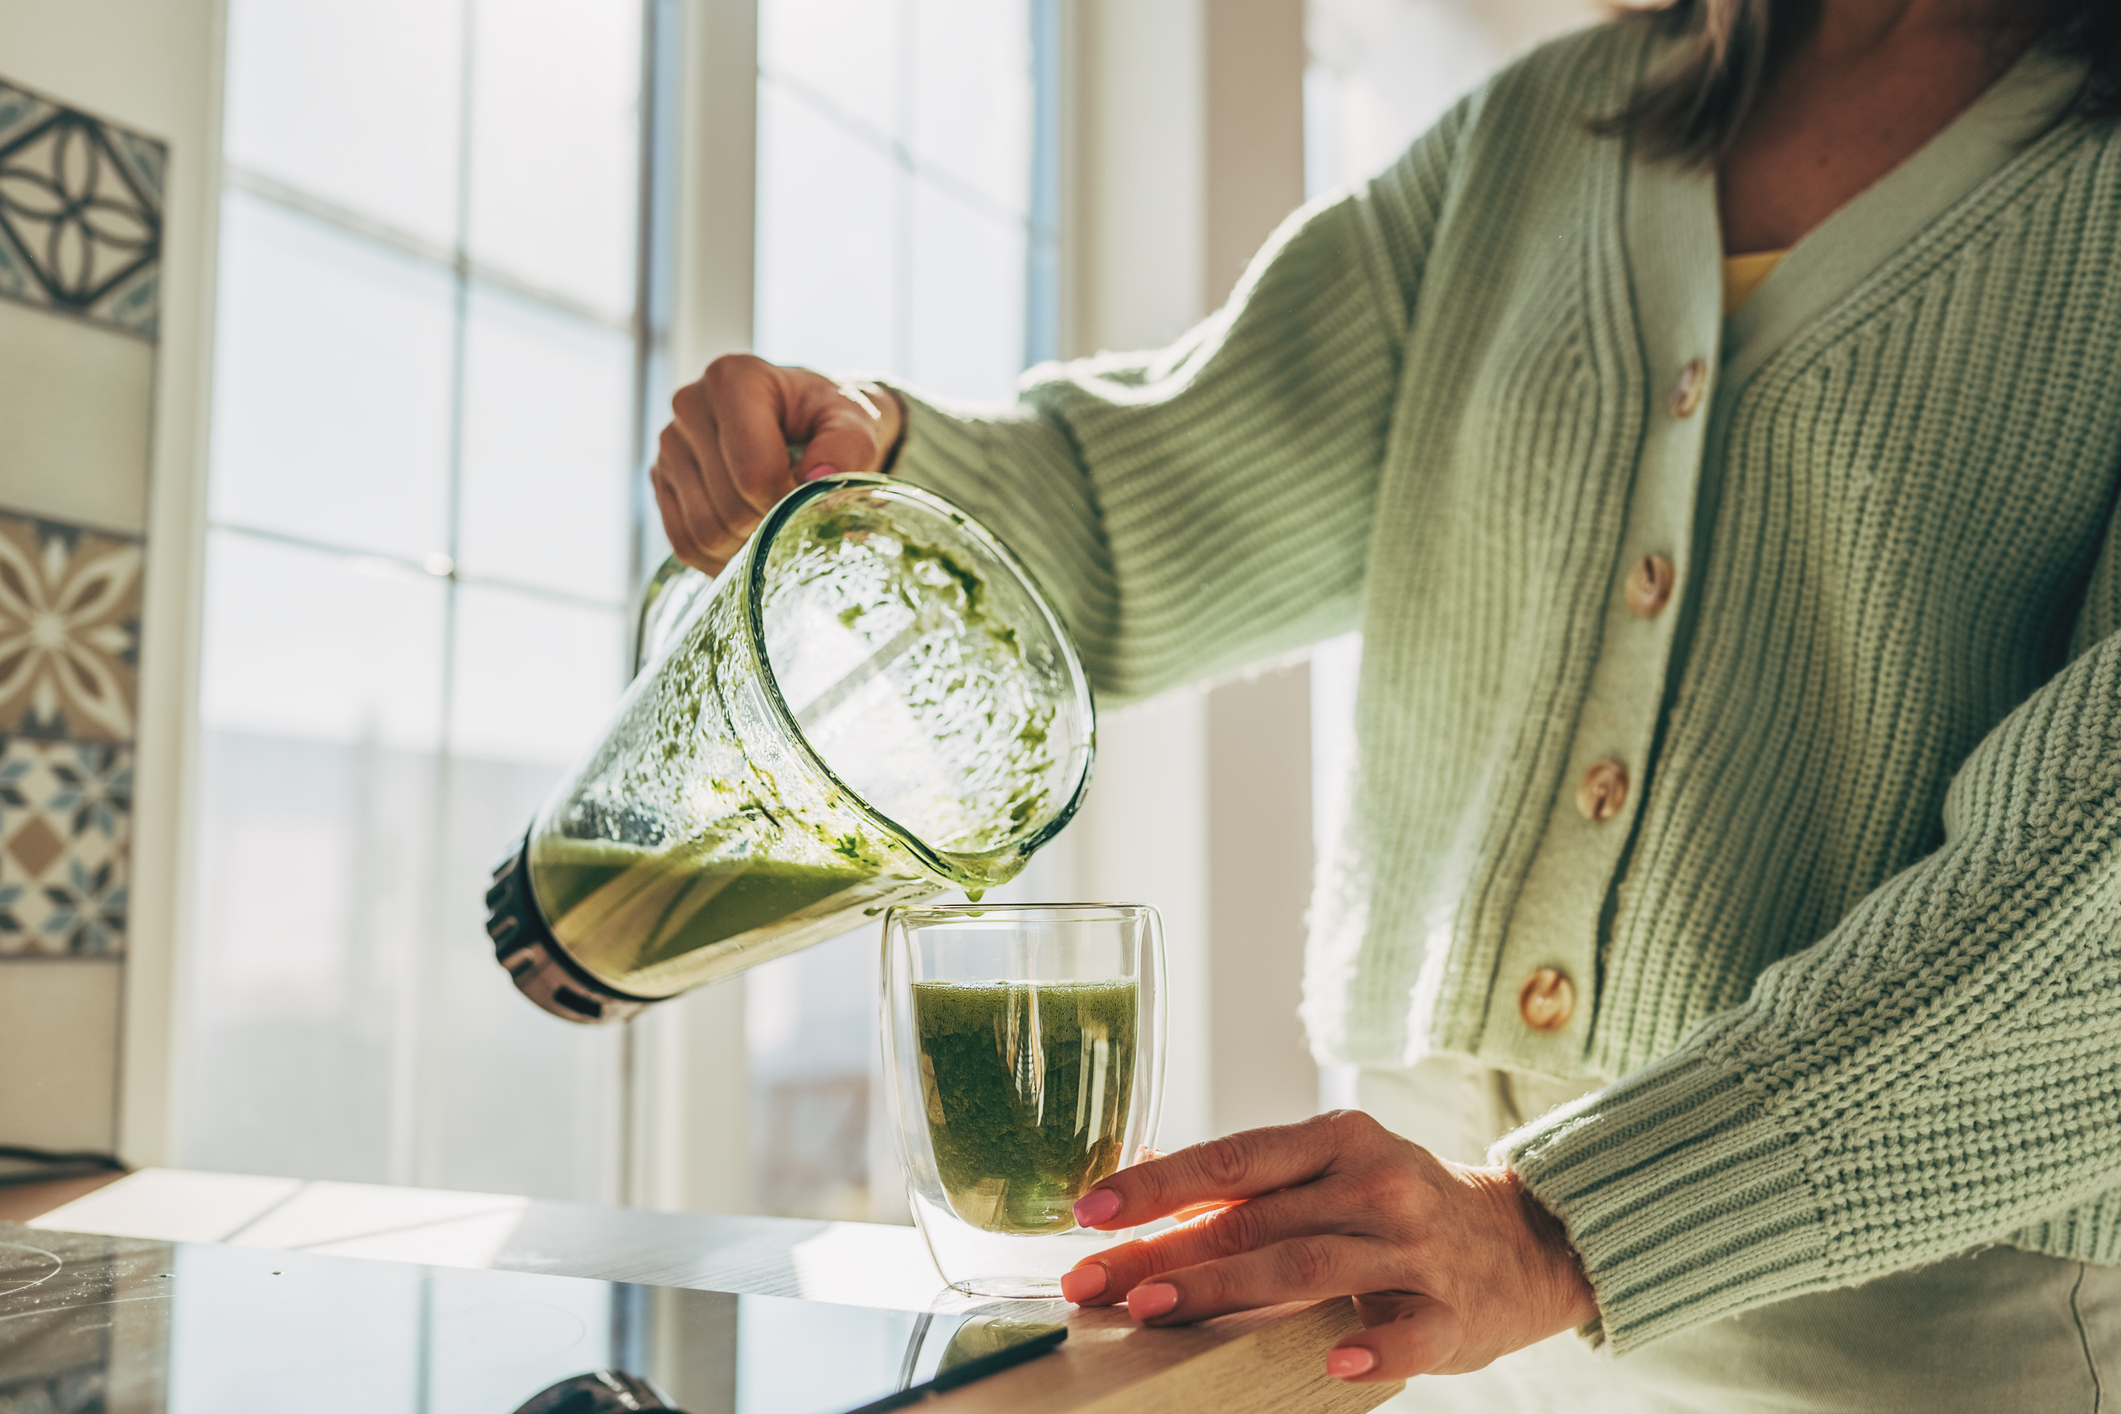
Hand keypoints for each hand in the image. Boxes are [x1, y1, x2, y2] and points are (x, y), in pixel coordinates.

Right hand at [652, 354, 904, 574]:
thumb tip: (818, 480)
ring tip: (776, 528)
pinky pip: (684, 543)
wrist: (805, 420)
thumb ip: (849, 447)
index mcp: (733, 379)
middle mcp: (690, 405)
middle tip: (797, 516)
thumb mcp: (855, 423)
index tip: (811, 497)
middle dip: (770, 527)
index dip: (788, 503)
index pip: (754, 472)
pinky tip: (750, 545)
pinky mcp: (662, 479)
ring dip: (747, 549)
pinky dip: (721, 560)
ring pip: (703, 532)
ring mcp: (670, 445)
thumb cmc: (829, 419)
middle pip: (728, 507)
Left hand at [1059, 1110, 1597, 1384]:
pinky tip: (1332, 1359)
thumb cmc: (1399, 1205)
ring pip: (1305, 1267)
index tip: (1090, 1210)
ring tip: (1154, 1310)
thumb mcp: (1331, 1169)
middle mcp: (1373, 1185)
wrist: (1523, 1240)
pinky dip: (1371, 1348)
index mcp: (1337, 1141)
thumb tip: (1141, 1180)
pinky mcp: (1452, 1311)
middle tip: (1092, 1281)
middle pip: (1252, 1220)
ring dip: (1223, 1288)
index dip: (1158, 1184)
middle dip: (1162, 1252)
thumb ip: (1248, 1178)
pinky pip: (1408, 1333)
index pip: (1233, 1158)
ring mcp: (1414, 1248)